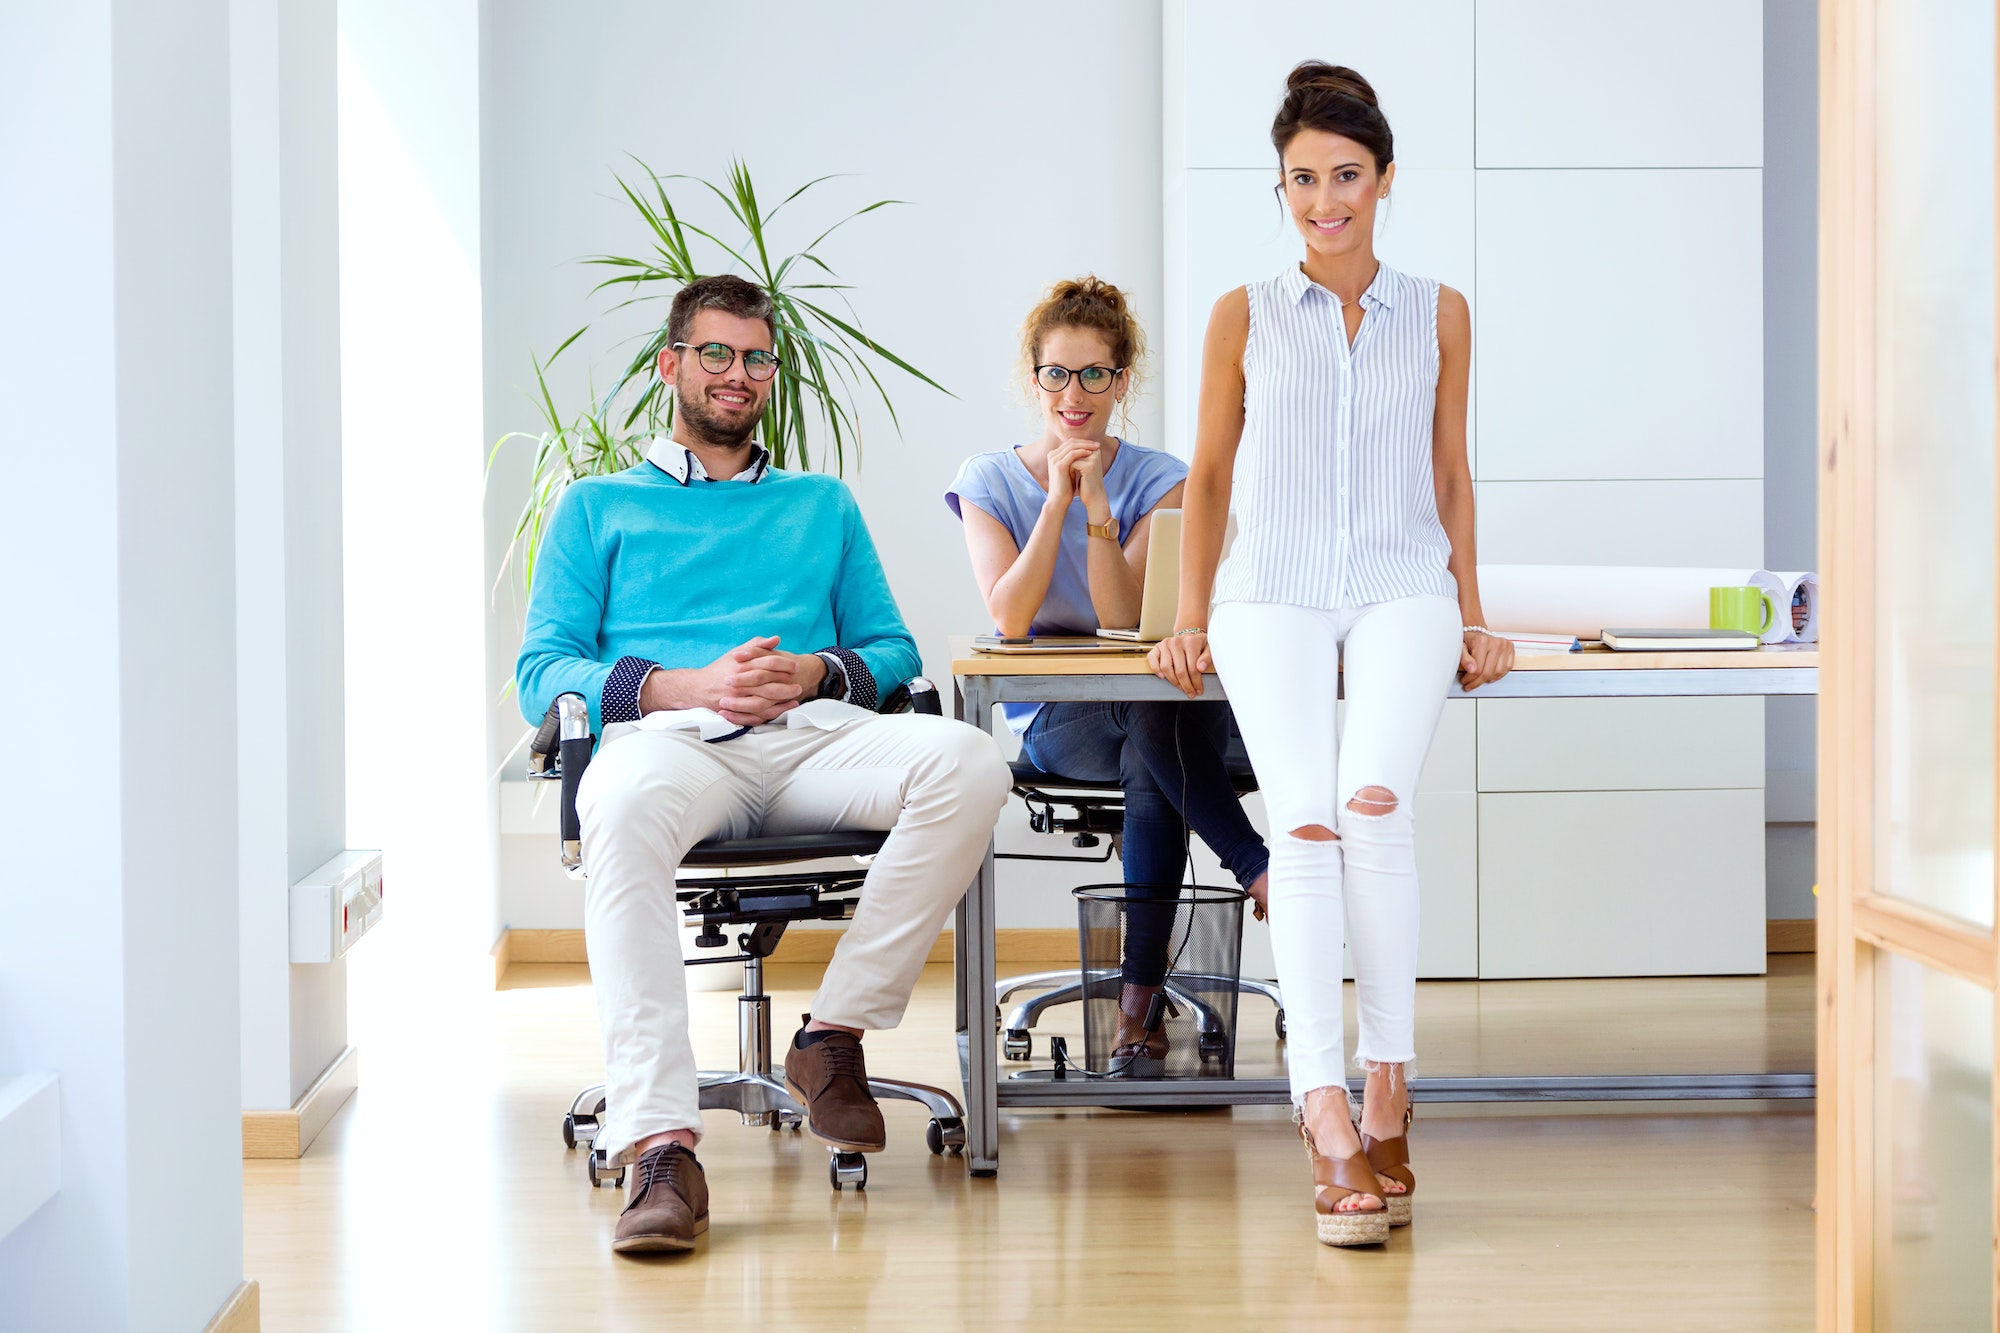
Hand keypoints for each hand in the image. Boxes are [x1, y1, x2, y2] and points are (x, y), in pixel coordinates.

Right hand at [642, 636, 826, 725]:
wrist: (698, 688)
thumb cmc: (721, 669)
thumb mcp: (737, 652)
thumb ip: (757, 645)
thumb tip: (776, 639)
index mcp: (741, 665)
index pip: (768, 663)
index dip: (784, 664)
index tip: (795, 666)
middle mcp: (739, 682)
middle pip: (768, 683)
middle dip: (786, 684)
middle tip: (799, 684)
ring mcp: (737, 698)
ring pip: (765, 701)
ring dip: (782, 700)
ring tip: (796, 697)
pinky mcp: (736, 711)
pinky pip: (758, 715)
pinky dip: (773, 713)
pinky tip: (784, 709)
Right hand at [1044, 437, 1099, 509]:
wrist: (1059, 500)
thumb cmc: (1066, 487)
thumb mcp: (1069, 471)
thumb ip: (1073, 461)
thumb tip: (1084, 453)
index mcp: (1054, 455)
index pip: (1070, 442)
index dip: (1083, 442)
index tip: (1095, 444)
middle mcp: (1052, 455)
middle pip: (1071, 442)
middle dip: (1086, 442)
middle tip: (1097, 444)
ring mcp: (1054, 459)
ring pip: (1072, 445)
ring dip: (1086, 445)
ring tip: (1096, 447)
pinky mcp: (1059, 465)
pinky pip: (1072, 454)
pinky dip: (1082, 452)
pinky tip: (1090, 453)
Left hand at [1070, 439, 1108, 513]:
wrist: (1093, 497)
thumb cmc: (1086, 482)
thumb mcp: (1082, 466)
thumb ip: (1077, 455)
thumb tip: (1065, 445)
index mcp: (1095, 449)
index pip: (1076, 445)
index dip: (1068, 454)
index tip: (1070, 466)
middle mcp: (1096, 451)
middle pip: (1074, 449)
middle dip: (1068, 459)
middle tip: (1066, 469)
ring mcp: (1093, 458)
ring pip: (1072, 456)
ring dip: (1068, 465)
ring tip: (1072, 474)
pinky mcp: (1089, 466)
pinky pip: (1072, 464)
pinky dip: (1070, 471)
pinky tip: (1074, 478)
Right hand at [1149, 629, 1209, 698]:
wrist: (1188, 635)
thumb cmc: (1199, 644)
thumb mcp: (1209, 649)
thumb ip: (1207, 658)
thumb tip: (1201, 668)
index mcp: (1190, 642)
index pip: (1193, 668)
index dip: (1196, 682)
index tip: (1199, 690)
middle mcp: (1176, 642)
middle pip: (1180, 671)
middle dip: (1186, 685)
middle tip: (1190, 693)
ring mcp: (1165, 644)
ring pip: (1166, 668)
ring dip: (1173, 681)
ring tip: (1180, 686)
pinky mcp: (1157, 647)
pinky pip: (1152, 660)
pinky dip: (1155, 669)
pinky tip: (1162, 677)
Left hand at [1458, 629, 1513, 690]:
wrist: (1477, 632)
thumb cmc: (1468, 640)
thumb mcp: (1460, 648)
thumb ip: (1464, 659)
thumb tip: (1471, 670)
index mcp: (1482, 641)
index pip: (1477, 669)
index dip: (1470, 679)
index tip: (1465, 681)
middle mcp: (1496, 643)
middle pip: (1488, 672)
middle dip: (1478, 682)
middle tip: (1471, 684)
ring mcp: (1505, 645)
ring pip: (1498, 672)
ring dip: (1488, 680)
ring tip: (1480, 679)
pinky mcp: (1511, 648)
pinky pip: (1507, 668)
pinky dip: (1499, 675)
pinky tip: (1490, 675)